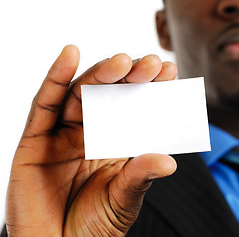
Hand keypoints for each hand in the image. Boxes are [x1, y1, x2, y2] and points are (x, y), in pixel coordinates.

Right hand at [5, 45, 177, 236]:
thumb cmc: (92, 228)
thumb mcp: (123, 199)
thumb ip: (140, 176)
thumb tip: (169, 161)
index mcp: (113, 144)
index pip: (133, 109)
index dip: (150, 89)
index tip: (168, 71)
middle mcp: (89, 133)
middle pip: (108, 95)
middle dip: (129, 77)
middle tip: (150, 63)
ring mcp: (61, 134)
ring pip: (80, 94)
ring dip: (101, 74)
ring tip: (122, 62)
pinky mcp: (34, 141)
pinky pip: (44, 104)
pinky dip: (56, 77)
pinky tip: (70, 54)